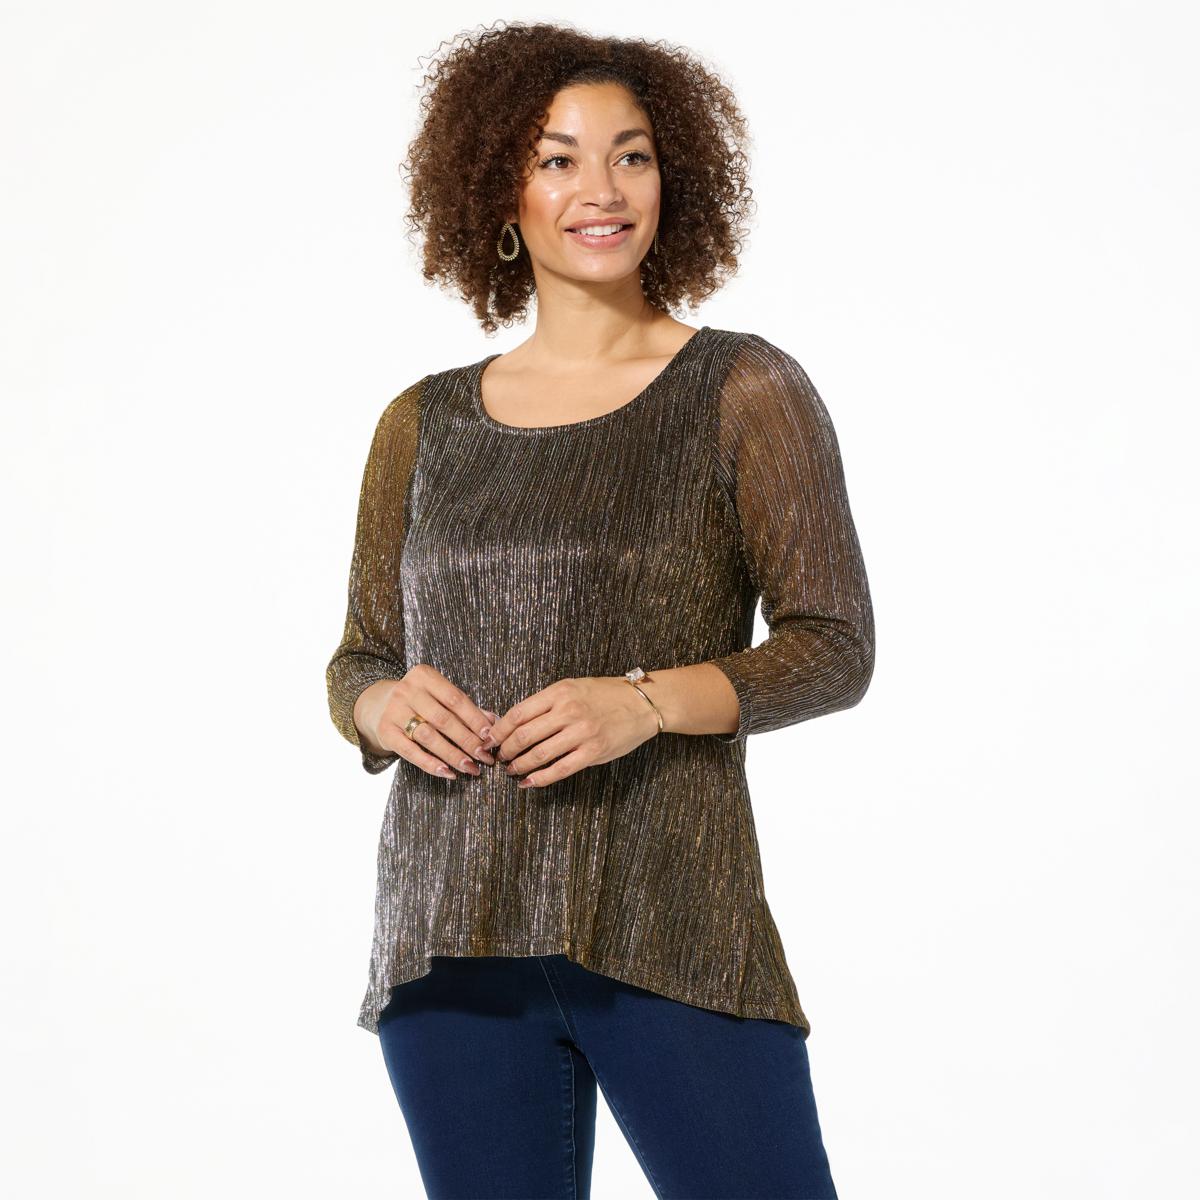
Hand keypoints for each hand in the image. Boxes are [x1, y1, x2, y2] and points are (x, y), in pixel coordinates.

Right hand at [353, 665, 499, 779]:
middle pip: (444, 719)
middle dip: (468, 741)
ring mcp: (394, 711)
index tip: (490, 736)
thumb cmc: (417, 700)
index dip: (475, 719)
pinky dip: (431, 764)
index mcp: (424, 676)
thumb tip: (493, 721)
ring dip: (453, 755)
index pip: (456, 699)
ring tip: (470, 767)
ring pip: (429, 737)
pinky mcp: (385, 731)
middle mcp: (407, 691)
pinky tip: (448, 772)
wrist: (377, 704)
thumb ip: (463, 706)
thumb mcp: (437, 695)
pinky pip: (411, 752)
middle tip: (485, 757)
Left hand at [488, 676, 659, 788]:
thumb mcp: (573, 687)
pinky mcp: (593, 752)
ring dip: (519, 765)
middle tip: (499, 757)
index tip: (491, 739)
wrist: (642, 703)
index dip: (500, 730)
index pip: (519, 713)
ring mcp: (581, 733)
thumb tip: (516, 722)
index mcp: (560, 692)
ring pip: (539, 754)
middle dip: (506, 750)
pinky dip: (540, 778)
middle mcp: (568, 711)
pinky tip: (529, 782)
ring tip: (512, 770)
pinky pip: (560, 769)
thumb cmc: (606, 694)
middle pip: (524, 735)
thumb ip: (547, 703)